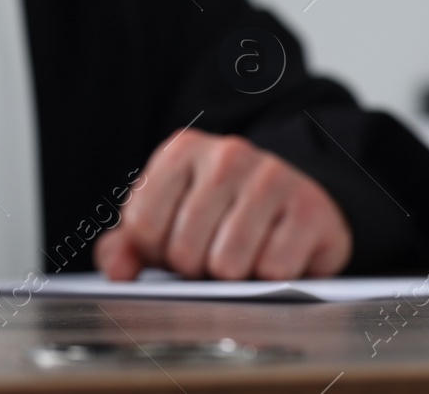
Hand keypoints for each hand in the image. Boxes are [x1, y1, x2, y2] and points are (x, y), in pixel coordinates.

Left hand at [93, 128, 351, 280]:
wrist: (295, 202)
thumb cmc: (221, 215)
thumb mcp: (168, 220)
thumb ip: (128, 244)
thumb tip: (117, 273)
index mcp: (181, 150)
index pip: (143, 225)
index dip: (157, 254)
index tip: (175, 247)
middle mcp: (226, 153)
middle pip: (185, 250)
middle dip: (196, 269)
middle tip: (213, 255)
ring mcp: (272, 176)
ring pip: (228, 264)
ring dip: (233, 277)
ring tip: (243, 257)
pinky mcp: (310, 208)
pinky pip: (274, 271)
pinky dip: (272, 278)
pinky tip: (276, 255)